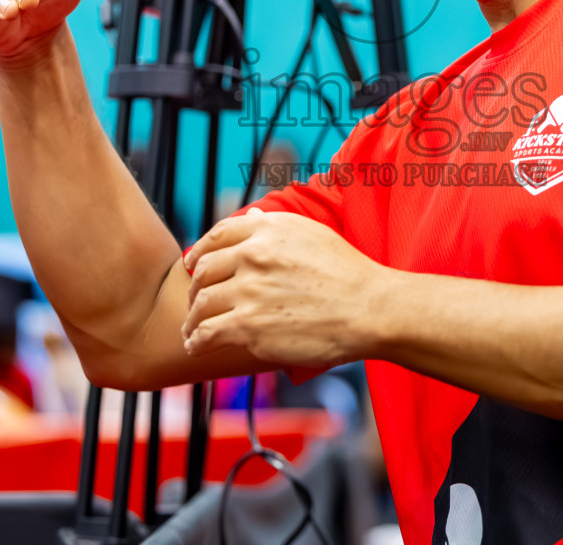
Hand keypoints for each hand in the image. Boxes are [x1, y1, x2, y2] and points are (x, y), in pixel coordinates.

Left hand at [181, 209, 388, 368]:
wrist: (370, 309)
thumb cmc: (349, 273)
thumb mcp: (313, 234)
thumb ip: (275, 227)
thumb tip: (251, 218)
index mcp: (268, 230)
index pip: (217, 236)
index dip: (200, 252)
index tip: (194, 265)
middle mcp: (253, 256)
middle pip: (204, 271)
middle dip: (195, 288)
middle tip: (196, 302)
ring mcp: (248, 292)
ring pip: (201, 304)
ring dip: (192, 318)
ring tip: (192, 329)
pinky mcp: (248, 327)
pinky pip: (207, 333)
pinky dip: (196, 341)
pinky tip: (196, 345)